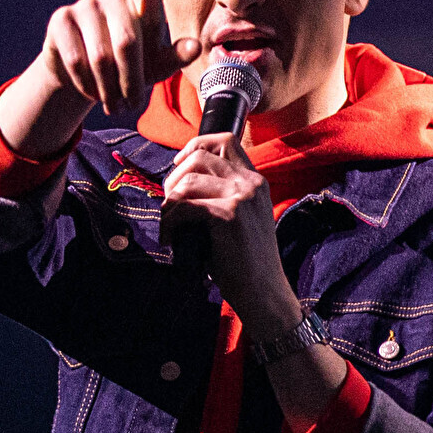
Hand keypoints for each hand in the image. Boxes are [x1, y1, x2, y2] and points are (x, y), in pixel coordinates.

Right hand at [0, 0, 195, 155]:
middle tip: (130, 106)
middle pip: (127, 43)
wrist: (86, 77)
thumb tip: (195, 47)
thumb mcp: (155, 65)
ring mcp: (85, 5)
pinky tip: (91, 90)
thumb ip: (175, 56)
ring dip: (108, 89)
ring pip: (100, 57)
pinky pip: (76, 61)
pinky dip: (86, 85)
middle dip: (131, 82)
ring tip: (113, 104)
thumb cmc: (128, 67)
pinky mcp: (61, 19)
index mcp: (141, 3)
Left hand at [161, 130, 297, 331]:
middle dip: (174, 178)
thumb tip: (178, 182)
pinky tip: (171, 239)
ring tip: (169, 224)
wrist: (263, 292)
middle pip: (199, 156)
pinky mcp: (229, 216)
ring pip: (188, 181)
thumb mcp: (240, 217)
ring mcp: (242, 197)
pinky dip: (170, 223)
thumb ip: (220, 194)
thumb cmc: (244, 260)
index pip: (224, 140)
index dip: (195, 147)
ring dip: (169, 203)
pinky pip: (184, 207)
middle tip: (169, 206)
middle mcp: (251, 182)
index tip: (179, 168)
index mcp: (255, 180)